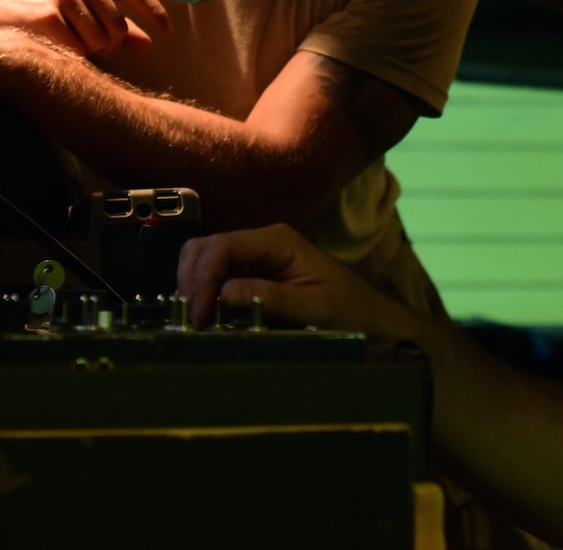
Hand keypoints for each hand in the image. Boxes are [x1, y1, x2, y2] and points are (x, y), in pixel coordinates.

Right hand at [0, 0, 170, 56]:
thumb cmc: (48, 1)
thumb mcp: (84, 2)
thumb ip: (118, 22)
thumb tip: (150, 43)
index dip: (156, 15)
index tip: (167, 36)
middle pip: (118, 30)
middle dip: (108, 45)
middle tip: (86, 42)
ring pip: (99, 44)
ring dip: (88, 52)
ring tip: (69, 41)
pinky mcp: (47, 17)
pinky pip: (76, 51)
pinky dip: (71, 55)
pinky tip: (56, 45)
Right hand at [177, 224, 402, 336]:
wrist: (373, 321)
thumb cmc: (351, 313)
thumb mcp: (314, 309)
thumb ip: (270, 298)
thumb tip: (224, 294)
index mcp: (278, 240)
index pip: (222, 246)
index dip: (202, 278)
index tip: (198, 314)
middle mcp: (263, 242)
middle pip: (205, 248)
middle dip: (191, 279)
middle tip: (189, 318)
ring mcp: (257, 258)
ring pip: (206, 260)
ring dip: (194, 286)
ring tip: (195, 321)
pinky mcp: (254, 276)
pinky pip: (218, 278)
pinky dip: (205, 294)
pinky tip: (206, 317)